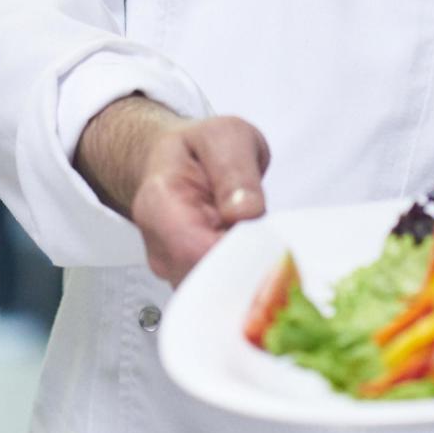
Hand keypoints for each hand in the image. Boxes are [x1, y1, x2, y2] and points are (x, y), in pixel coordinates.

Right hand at [75, 98, 269, 284]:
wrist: (175, 162)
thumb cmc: (198, 149)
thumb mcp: (224, 137)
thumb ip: (235, 169)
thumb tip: (246, 210)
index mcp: (160, 204)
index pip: (195, 250)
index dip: (237, 253)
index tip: (265, 240)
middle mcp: (160, 247)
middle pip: (207, 281)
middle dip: (247, 268)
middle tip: (273, 245)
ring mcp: (174, 270)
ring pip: (216, 294)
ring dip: (247, 276)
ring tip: (262, 245)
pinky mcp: (190, 282)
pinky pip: (219, 295)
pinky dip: (243, 282)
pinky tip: (254, 258)